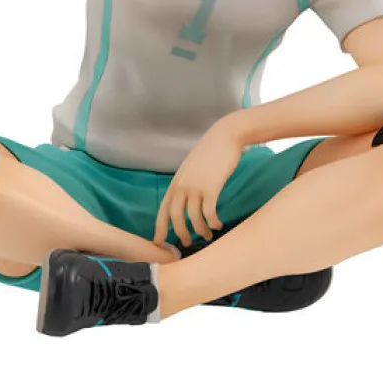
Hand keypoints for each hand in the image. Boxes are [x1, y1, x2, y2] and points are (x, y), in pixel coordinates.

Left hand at [153, 118, 245, 247]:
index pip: (163, 210)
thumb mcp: (191, 168)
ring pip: (194, 218)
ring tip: (208, 235)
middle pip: (176, 217)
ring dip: (200, 231)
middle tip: (186, 244)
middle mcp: (182, 186)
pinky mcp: (211, 188)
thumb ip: (186, 183)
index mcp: (176, 182)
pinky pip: (209, 213)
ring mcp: (196, 187)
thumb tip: (185, 201)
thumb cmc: (210, 152)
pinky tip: (218, 224)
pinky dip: (213, 222)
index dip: (159, 228)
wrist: (224, 137)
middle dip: (180, 234)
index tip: (158, 243)